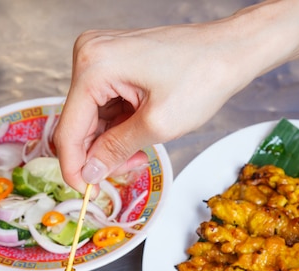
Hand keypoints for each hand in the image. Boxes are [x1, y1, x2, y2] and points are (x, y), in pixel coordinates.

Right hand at [53, 22, 253, 192]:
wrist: (230, 51)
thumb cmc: (203, 76)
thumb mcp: (158, 124)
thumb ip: (116, 150)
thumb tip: (89, 173)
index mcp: (94, 66)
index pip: (69, 129)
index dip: (75, 167)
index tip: (87, 192)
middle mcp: (89, 56)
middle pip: (79, 124)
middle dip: (100, 154)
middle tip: (131, 168)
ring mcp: (101, 59)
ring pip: (92, 119)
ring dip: (112, 143)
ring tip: (143, 152)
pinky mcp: (113, 65)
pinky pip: (105, 106)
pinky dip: (119, 128)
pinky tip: (140, 136)